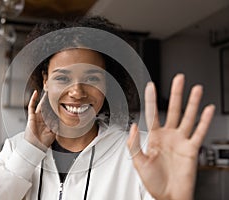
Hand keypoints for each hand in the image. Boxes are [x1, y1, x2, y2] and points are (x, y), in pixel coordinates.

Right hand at [24, 90, 55, 151]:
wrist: (36, 146)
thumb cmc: (44, 142)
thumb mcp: (54, 132)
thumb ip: (58, 124)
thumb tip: (64, 118)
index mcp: (48, 122)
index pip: (53, 112)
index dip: (56, 106)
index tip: (61, 100)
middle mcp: (42, 119)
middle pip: (47, 107)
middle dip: (50, 100)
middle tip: (55, 93)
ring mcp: (36, 117)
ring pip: (41, 105)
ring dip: (43, 98)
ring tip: (47, 90)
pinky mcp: (31, 116)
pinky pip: (31, 106)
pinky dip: (33, 99)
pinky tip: (36, 93)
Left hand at [127, 74, 214, 199]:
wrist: (168, 196)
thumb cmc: (153, 181)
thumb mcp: (138, 162)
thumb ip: (134, 144)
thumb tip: (132, 126)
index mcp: (154, 137)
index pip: (152, 113)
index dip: (151, 99)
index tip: (151, 85)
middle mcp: (168, 136)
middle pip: (172, 109)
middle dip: (176, 94)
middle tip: (178, 79)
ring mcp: (180, 141)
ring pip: (187, 117)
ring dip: (192, 103)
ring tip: (195, 89)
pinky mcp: (191, 149)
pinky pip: (199, 132)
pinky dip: (204, 121)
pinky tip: (208, 109)